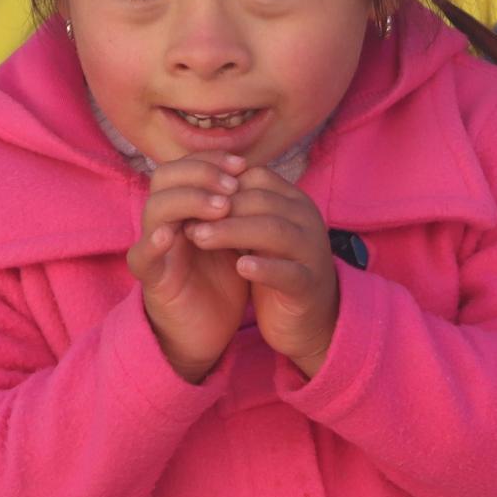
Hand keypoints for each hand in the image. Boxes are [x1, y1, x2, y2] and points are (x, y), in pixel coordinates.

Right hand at [129, 152, 252, 382]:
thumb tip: (258, 174)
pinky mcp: (151, 280)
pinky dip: (152, 243)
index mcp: (186, 210)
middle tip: (232, 184)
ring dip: (187, 201)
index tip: (242, 163)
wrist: (208, 332)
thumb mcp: (236, 240)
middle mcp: (166, 223)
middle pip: (164, 178)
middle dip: (201, 174)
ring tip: (220, 207)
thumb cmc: (223, 283)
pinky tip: (172, 235)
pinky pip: (141, 256)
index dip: (210, 160)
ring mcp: (155, 250)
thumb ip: (238, 211)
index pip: (186, 168)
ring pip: (154, 209)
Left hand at [192, 166, 340, 377]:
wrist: (309, 318)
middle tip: (185, 219)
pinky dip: (264, 269)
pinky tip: (239, 267)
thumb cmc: (278, 267)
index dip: (220, 186)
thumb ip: (239, 211)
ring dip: (233, 232)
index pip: (256, 178)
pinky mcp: (309, 285)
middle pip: (262, 201)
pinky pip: (289, 273)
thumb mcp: (259, 233)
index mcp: (294, 202)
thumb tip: (194, 191)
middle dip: (220, 208)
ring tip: (199, 238)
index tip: (189, 199)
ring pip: (274, 231)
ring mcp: (312, 252)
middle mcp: (307, 220)